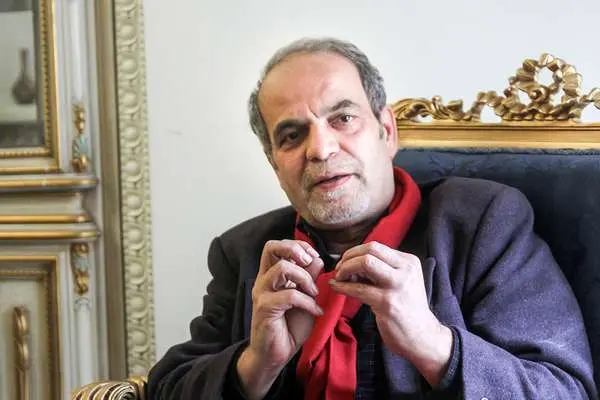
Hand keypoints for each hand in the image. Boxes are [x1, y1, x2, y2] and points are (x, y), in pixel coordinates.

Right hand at [237, 239, 323, 398]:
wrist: (276, 354)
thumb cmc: (289, 326)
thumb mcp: (306, 297)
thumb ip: (310, 278)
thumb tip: (318, 259)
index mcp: (271, 275)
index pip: (277, 246)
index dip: (298, 245)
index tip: (314, 257)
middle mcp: (264, 280)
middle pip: (271, 247)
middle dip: (295, 249)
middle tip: (310, 262)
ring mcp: (262, 293)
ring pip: (282, 268)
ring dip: (305, 278)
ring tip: (315, 293)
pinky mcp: (265, 308)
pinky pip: (289, 296)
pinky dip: (307, 302)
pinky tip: (316, 311)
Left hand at [330, 241, 452, 385]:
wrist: (422, 337)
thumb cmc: (407, 310)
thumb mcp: (401, 282)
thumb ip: (381, 270)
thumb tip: (351, 262)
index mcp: (409, 262)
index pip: (375, 246)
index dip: (355, 252)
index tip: (345, 262)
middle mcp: (406, 270)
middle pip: (370, 250)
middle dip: (348, 257)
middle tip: (339, 269)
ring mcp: (397, 286)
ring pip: (365, 264)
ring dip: (345, 270)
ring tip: (338, 278)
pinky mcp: (387, 303)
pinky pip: (359, 289)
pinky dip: (343, 286)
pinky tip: (336, 287)